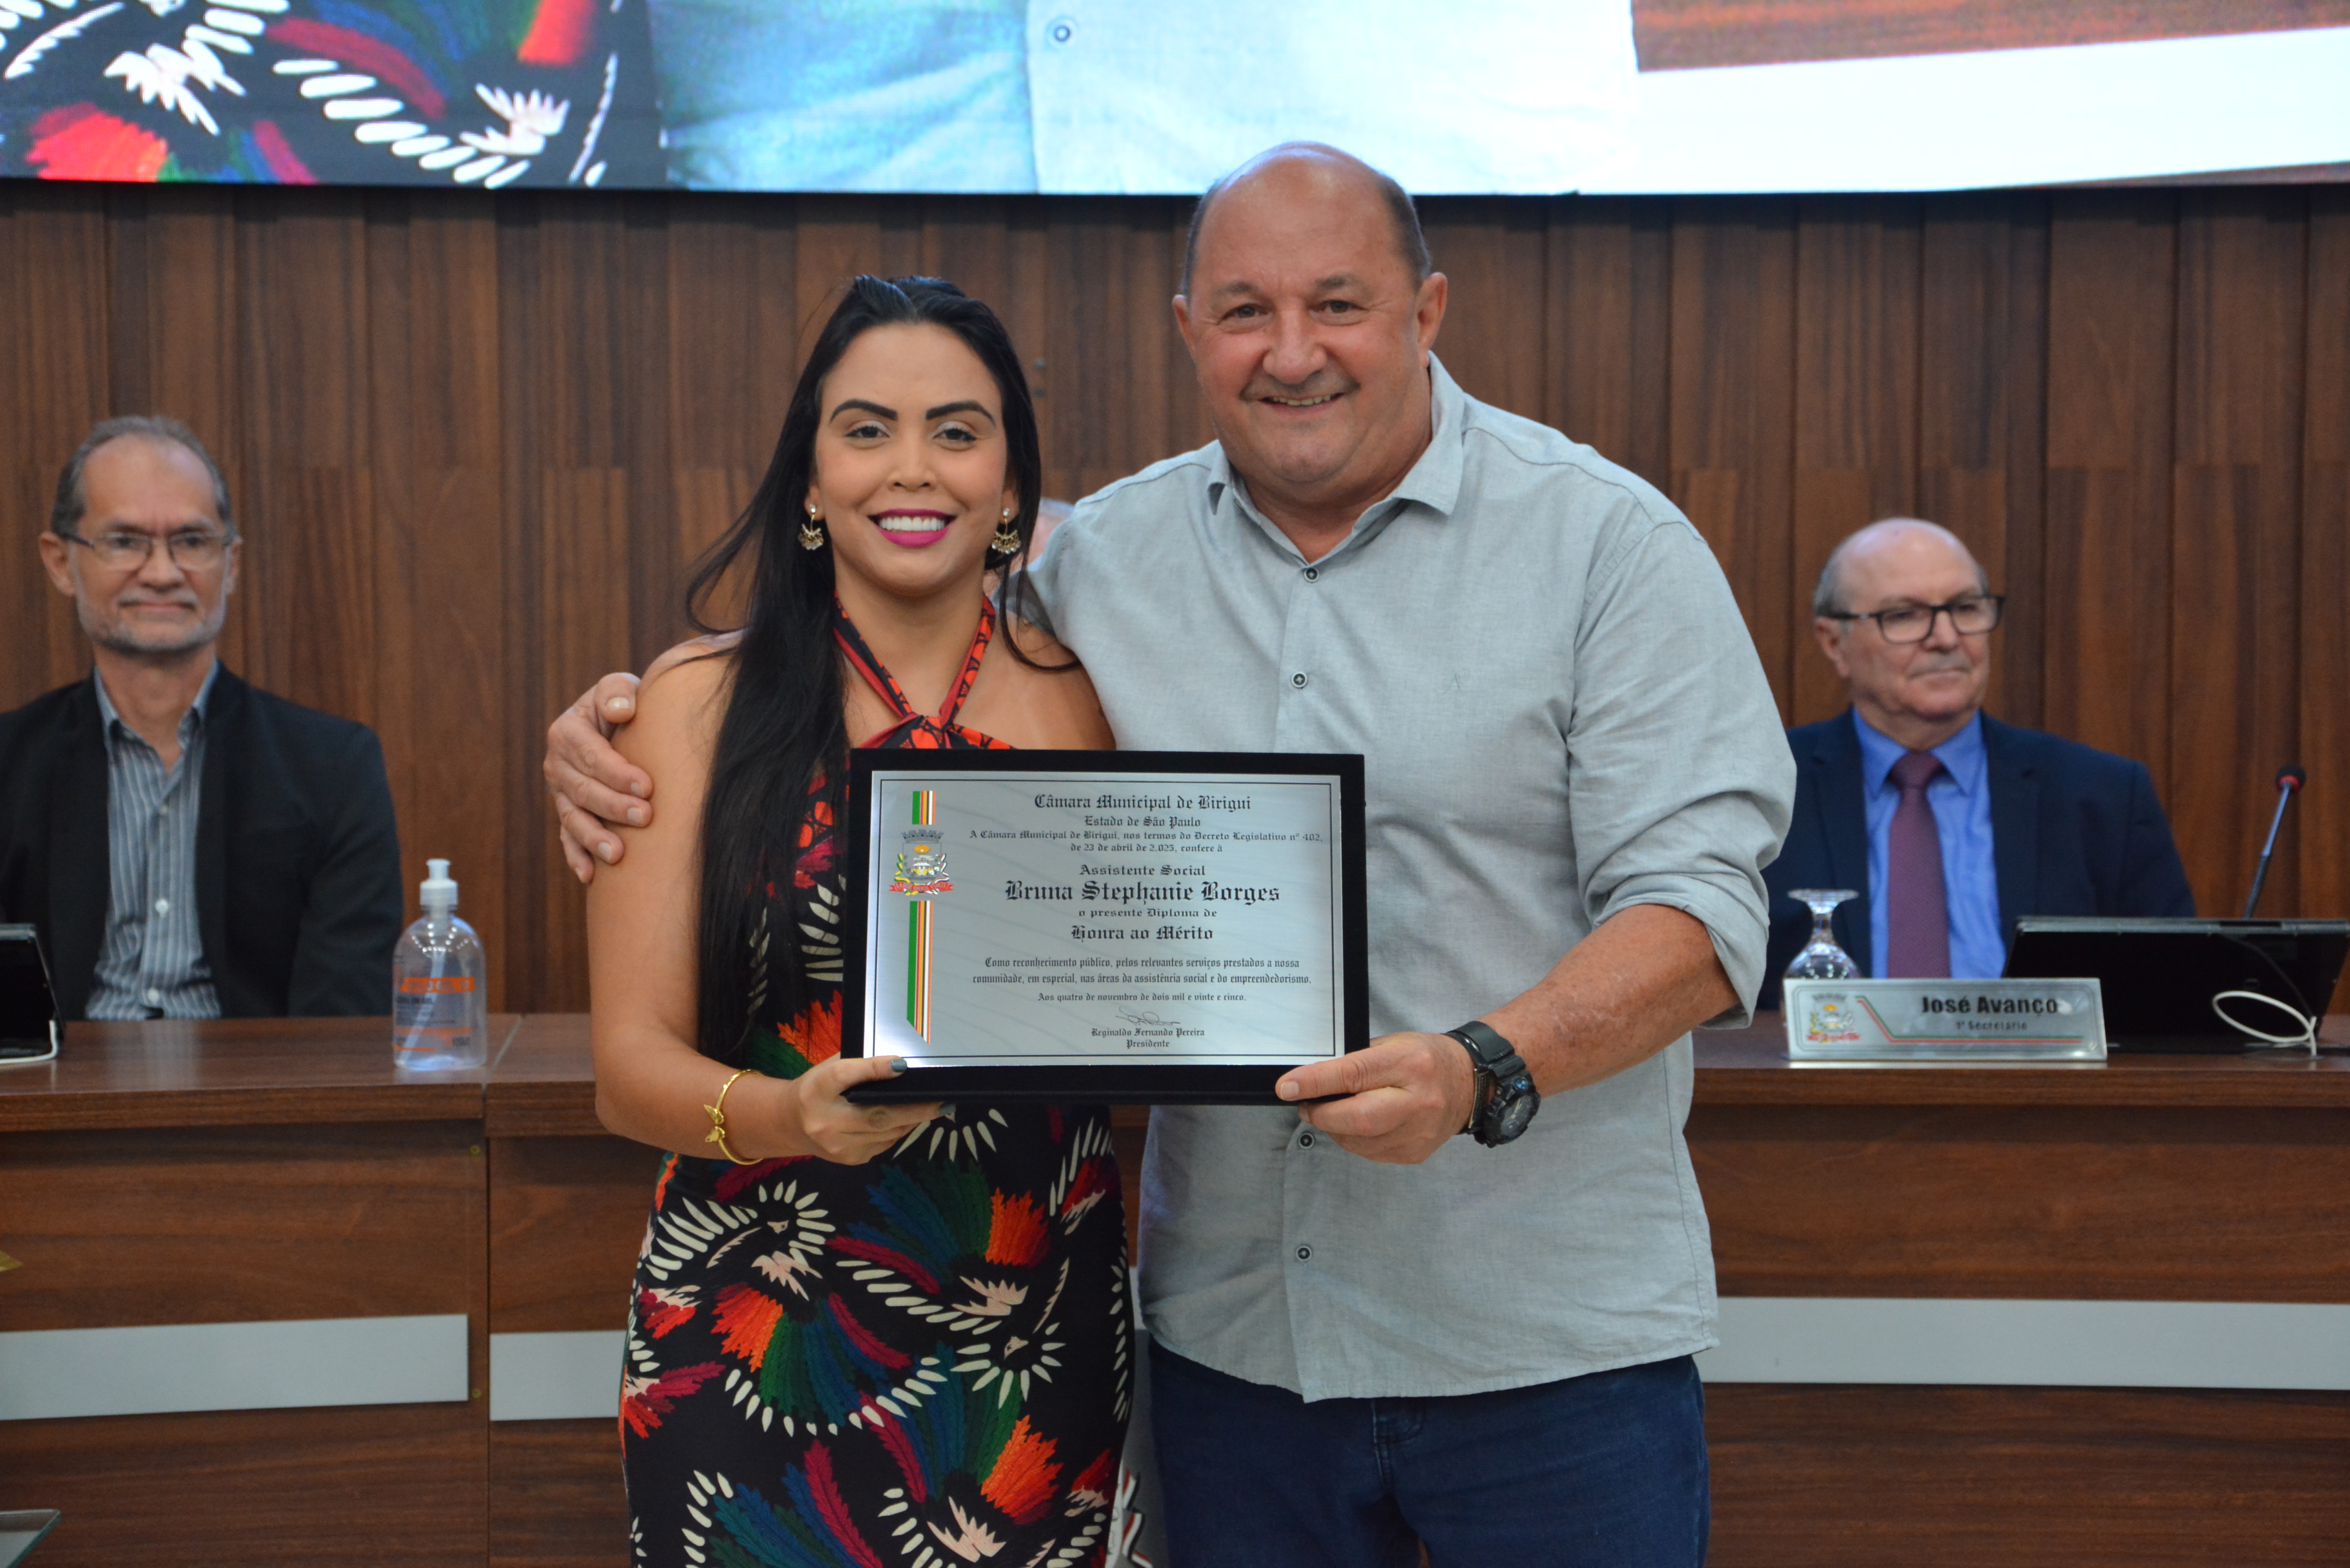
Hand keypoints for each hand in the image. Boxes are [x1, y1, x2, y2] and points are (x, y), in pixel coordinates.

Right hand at [546, 672, 649, 882]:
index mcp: (567, 731)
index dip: (617, 772)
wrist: (618, 723)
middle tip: (645, 816)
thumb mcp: (618, 687)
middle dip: (613, 806)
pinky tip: (590, 875)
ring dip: (593, 838)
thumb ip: (617, 692)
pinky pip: (568, 838)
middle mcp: (557, 764)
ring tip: (617, 854)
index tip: (646, 786)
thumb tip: (622, 710)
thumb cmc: (624, 705)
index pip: (591, 755)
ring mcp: (560, 793)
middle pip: (583, 790)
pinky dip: (577, 857)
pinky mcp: (568, 813)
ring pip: (573, 818)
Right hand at [775, 1055, 940, 1164]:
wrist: (789, 1123)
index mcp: (816, 1090)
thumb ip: (858, 1064)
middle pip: (875, 1115)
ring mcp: (838, 1147)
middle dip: (914, 1108)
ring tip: (935, 1107)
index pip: (844, 1076)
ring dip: (913, 1120)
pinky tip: (912, 1119)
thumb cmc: (816, 1088)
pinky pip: (885, 1143)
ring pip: (885, 1132)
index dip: (873, 1070)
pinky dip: (901, 1129)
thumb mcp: (828, 1068)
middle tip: (941, 1100)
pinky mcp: (850, 1160)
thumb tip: (899, 1062)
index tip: (902, 1064)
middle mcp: (824, 1122)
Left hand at [1275, 1031, 1476, 1164]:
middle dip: (1322, 1114)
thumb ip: (1356, 1062)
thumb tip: (1312, 1081)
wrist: (1469, 1084)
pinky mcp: (1416, 1153)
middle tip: (1306, 1105)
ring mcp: (1420, 1132)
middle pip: (1357, 1118)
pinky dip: (1354, 1140)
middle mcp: (1418, 1101)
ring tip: (1333, 1112)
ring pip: (1359, 1141)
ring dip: (1335, 1128)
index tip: (1287, 1087)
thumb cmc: (1424, 1059)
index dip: (1315, 1082)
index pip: (1354, 1074)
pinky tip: (1358, 1125)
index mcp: (1410, 1064)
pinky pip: (1371, 1153)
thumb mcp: (1392, 1044)